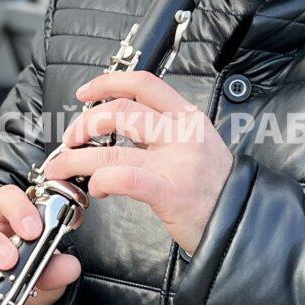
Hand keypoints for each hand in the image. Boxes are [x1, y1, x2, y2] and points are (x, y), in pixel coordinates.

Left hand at [39, 71, 233, 253]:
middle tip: (71, 140)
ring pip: (112, 150)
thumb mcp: (194, 144)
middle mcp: (182, 134)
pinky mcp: (170, 192)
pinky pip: (125, 178)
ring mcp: (177, 163)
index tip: (85, 93)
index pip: (143, 84)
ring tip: (62, 167)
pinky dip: (101, 181)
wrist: (242, 221)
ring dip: (76, 158)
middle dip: (84, 124)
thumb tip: (115, 126)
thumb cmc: (214, 188)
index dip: (107, 83)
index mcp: (187, 117)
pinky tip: (95, 189)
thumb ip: (160, 132)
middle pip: (121, 112)